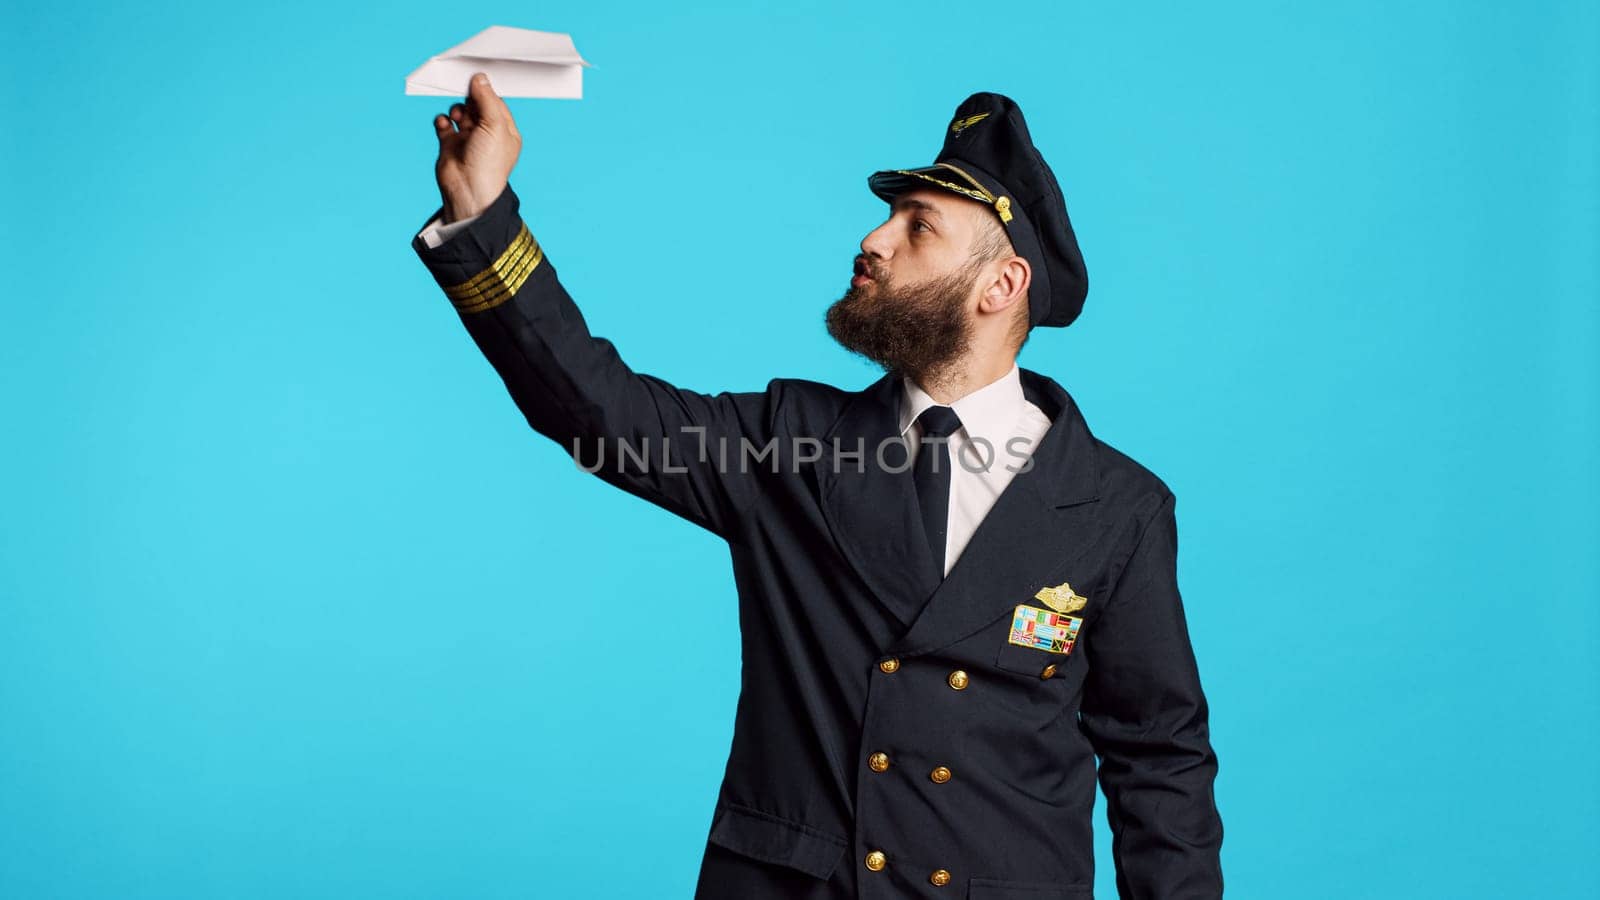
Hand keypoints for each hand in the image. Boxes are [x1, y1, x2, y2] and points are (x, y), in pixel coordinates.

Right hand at [432, 72, 521, 222]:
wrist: (468, 190)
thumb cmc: (489, 163)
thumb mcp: (494, 125)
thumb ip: (487, 99)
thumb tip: (480, 78)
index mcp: (504, 131)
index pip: (496, 103)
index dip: (486, 90)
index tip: (476, 76)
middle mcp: (487, 134)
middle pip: (476, 105)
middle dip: (469, 98)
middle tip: (462, 89)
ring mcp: (468, 139)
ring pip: (459, 112)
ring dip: (456, 109)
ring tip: (457, 116)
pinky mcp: (450, 144)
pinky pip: (444, 124)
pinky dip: (442, 120)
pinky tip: (444, 124)